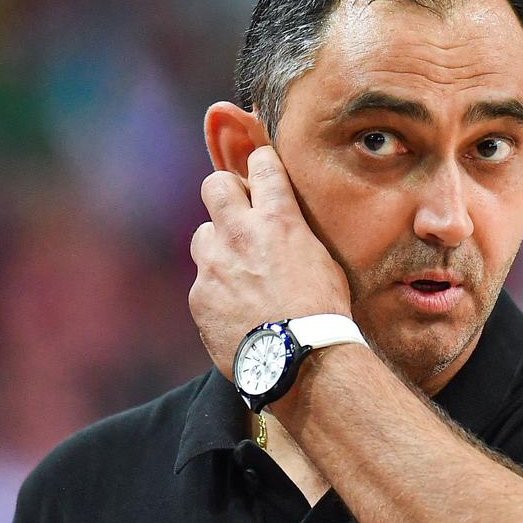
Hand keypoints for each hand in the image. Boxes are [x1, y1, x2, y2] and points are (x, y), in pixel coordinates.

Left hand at [191, 145, 351, 378]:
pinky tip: (236, 308)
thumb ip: (292, 234)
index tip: (261, 169)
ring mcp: (214, 265)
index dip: (261, 163)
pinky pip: (203, 282)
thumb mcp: (321, 260)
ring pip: (202, 235)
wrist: (301, 359)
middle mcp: (239, 234)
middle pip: (214, 184)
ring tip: (237, 271)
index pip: (261, 165)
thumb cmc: (323, 312)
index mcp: (278, 220)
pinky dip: (216, 290)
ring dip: (217, 246)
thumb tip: (283, 225)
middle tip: (238, 212)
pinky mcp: (199, 297)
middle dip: (225, 193)